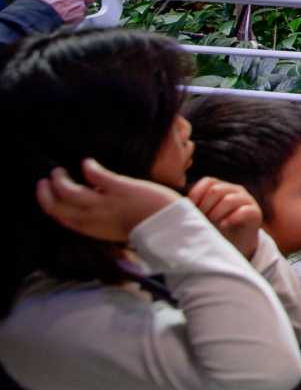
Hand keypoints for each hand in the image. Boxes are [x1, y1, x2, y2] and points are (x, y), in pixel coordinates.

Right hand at [36, 159, 179, 241]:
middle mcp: (92, 218)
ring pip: (69, 191)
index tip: (44, 191)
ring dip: (61, 178)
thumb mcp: (114, 228)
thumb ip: (98, 219)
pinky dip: (88, 167)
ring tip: (60, 169)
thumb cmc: (144, 226)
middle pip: (57, 205)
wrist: (168, 227)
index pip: (59, 216)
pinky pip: (95, 175)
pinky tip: (87, 161)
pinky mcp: (120, 188)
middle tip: (48, 178)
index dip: (47, 203)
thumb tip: (90, 202)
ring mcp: (105, 203)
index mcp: (90, 228)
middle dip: (47, 191)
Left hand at [188, 178, 264, 260]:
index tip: (190, 211)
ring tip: (212, 224)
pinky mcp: (255, 212)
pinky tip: (224, 225)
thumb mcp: (205, 215)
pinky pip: (243, 211)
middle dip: (205, 206)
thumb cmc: (216, 228)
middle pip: (216, 190)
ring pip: (228, 199)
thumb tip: (175, 208)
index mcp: (222, 187)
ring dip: (216, 213)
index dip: (196, 195)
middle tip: (201, 220)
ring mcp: (247, 200)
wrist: (238, 243)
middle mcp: (235, 190)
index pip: (207, 182)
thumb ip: (196, 207)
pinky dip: (231, 218)